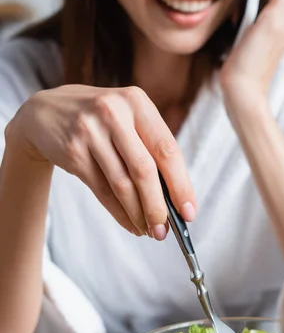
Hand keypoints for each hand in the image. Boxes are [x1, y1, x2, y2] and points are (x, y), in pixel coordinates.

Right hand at [8, 85, 196, 238]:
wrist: (45, 112)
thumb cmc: (100, 120)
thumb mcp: (127, 117)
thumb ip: (150, 147)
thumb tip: (175, 197)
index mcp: (137, 102)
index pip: (167, 148)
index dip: (181, 184)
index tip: (189, 211)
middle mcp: (114, 112)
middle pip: (144, 170)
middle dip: (158, 206)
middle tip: (166, 230)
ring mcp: (90, 131)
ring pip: (122, 184)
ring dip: (138, 213)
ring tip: (149, 231)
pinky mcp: (73, 151)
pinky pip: (102, 190)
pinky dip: (119, 212)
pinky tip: (130, 223)